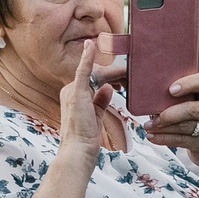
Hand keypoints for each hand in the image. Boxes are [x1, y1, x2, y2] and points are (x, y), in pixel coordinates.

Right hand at [59, 41, 116, 157]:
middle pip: (95, 77)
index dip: (107, 79)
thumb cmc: (85, 139)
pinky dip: (86, 58)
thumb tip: (108, 88)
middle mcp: (69, 91)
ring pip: (95, 75)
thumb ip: (100, 100)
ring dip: (112, 73)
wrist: (78, 151)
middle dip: (113, 75)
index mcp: (73, 96)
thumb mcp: (95, 116)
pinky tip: (90, 45)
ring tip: (127, 70)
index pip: (92, 81)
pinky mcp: (76, 93)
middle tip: (129, 74)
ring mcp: (71, 91)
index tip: (120, 78)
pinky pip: (82, 72)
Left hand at [144, 72, 198, 170]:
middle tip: (154, 116)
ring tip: (149, 126)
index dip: (187, 84)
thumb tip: (155, 95)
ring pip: (184, 126)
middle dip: (170, 114)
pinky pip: (180, 140)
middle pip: (192, 109)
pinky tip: (153, 136)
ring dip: (162, 127)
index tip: (171, 90)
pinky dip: (164, 138)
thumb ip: (185, 96)